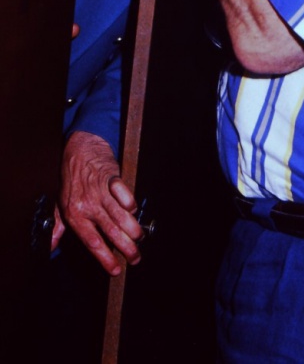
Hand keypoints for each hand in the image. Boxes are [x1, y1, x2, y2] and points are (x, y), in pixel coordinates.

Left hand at [57, 131, 143, 275]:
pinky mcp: (112, 177)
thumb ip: (57, 227)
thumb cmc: (72, 179)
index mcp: (74, 215)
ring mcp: (101, 191)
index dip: (104, 258)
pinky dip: (130, 202)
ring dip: (132, 229)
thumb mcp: (60, 204)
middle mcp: (88, 205)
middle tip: (135, 258)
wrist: (80, 150)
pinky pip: (124, 192)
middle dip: (125, 248)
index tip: (115, 269)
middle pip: (110, 231)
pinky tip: (134, 210)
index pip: (91, 242)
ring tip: (139, 238)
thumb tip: (50, 247)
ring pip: (120, 215)